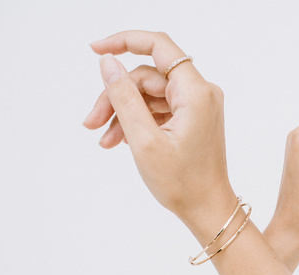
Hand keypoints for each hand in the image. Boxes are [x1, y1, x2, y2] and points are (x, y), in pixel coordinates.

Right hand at [83, 31, 234, 226]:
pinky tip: (120, 141)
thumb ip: (124, 98)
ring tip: (104, 140)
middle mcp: (201, 93)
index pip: (158, 47)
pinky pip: (159, 108)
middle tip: (91, 122)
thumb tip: (107, 63)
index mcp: (195, 93)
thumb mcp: (144, 140)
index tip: (96, 50)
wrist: (207, 209)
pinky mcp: (192, 118)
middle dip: (116, 96)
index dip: (125, 41)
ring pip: (149, 94)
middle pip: (148, 76)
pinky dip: (138, 121)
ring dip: (123, 113)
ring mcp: (198, 106)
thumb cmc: (182, 183)